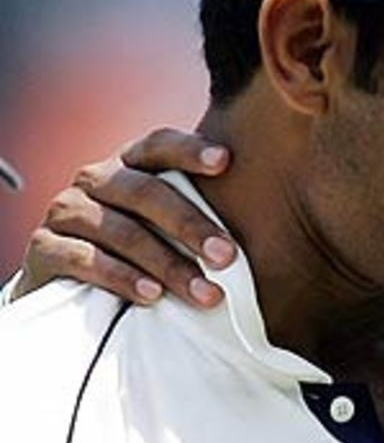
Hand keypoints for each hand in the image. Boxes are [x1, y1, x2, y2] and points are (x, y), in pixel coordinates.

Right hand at [13, 128, 238, 307]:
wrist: (73, 278)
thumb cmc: (143, 242)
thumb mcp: (168, 220)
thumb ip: (204, 205)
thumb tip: (279, 206)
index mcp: (131, 163)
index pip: (159, 144)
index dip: (190, 150)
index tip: (226, 162)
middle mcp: (96, 179)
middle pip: (146, 193)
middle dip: (192, 226)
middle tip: (229, 258)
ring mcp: (67, 211)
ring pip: (121, 232)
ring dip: (168, 265)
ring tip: (205, 293)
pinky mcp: (45, 248)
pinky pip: (85, 260)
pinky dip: (122, 278)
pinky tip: (152, 297)